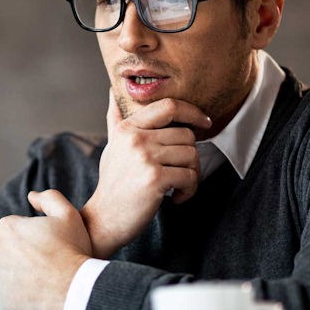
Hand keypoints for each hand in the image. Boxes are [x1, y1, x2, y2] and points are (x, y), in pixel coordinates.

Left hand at [0, 189, 91, 309]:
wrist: (74, 289)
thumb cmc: (73, 250)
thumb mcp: (68, 215)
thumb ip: (49, 198)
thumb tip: (31, 196)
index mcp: (7, 227)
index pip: (15, 228)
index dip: (33, 235)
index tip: (47, 245)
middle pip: (6, 247)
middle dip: (21, 251)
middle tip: (44, 260)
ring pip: (3, 267)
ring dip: (15, 268)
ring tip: (39, 274)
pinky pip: (5, 289)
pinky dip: (15, 287)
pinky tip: (34, 287)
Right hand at [81, 91, 210, 257]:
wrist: (104, 218)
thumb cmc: (113, 182)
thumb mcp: (112, 145)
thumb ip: (116, 118)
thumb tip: (113, 91)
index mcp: (128, 128)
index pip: (168, 106)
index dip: (192, 111)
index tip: (204, 122)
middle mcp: (135, 139)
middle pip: (186, 135)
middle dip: (190, 156)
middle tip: (180, 172)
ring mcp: (145, 158)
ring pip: (191, 155)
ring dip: (191, 175)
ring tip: (177, 186)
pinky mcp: (155, 179)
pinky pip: (190, 176)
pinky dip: (189, 190)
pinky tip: (176, 197)